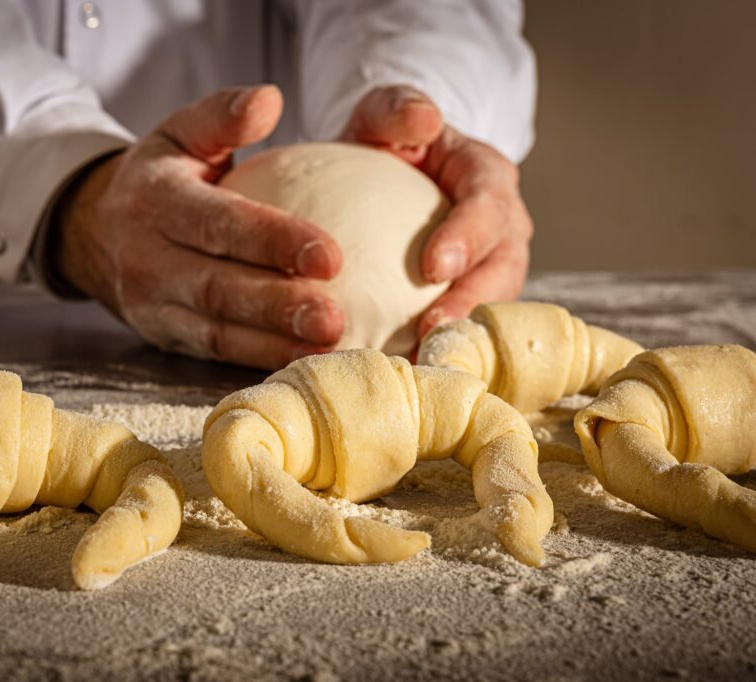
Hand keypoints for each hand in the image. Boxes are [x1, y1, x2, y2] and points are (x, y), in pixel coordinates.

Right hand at [53, 85, 344, 369]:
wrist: (96, 231)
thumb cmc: (160, 177)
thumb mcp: (180, 132)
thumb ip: (222, 114)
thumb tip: (269, 98)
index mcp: (156, 201)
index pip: (219, 223)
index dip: (274, 241)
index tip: (331, 256)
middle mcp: (147, 259)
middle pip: (219, 288)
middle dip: (278, 306)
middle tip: (334, 318)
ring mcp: (151, 305)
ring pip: (216, 331)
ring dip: (273, 343)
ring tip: (327, 346)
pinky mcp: (163, 336)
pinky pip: (213, 353)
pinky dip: (258, 359)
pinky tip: (302, 360)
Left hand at [341, 85, 533, 344]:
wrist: (384, 174)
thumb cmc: (388, 142)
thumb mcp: (383, 113)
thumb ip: (397, 108)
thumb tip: (423, 119)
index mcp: (486, 177)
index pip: (487, 206)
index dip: (466, 237)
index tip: (432, 267)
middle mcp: (501, 226)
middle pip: (501, 267)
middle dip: (470, 301)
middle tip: (430, 330)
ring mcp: (491, 267)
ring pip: (492, 306)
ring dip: (460, 335)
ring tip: (421, 360)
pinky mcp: (472, 298)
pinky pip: (467, 326)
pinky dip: (443, 348)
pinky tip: (406, 370)